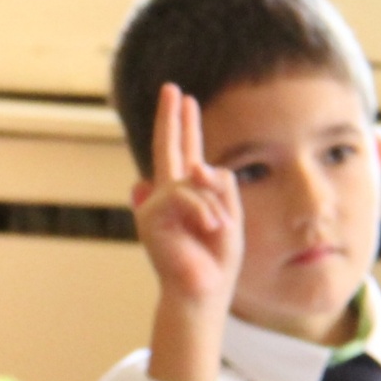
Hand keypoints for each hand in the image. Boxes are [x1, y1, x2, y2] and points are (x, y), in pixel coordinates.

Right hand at [133, 83, 243, 308]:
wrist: (201, 292)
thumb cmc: (216, 260)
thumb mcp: (231, 215)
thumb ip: (218, 185)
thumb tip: (198, 166)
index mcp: (189, 194)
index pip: (186, 151)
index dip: (184, 124)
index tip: (184, 98)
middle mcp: (167, 193)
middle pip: (169, 147)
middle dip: (172, 117)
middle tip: (172, 88)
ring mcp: (155, 203)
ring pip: (196, 179)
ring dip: (217, 206)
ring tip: (216, 232)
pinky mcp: (150, 215)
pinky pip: (186, 195)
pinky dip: (205, 213)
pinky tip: (210, 230)